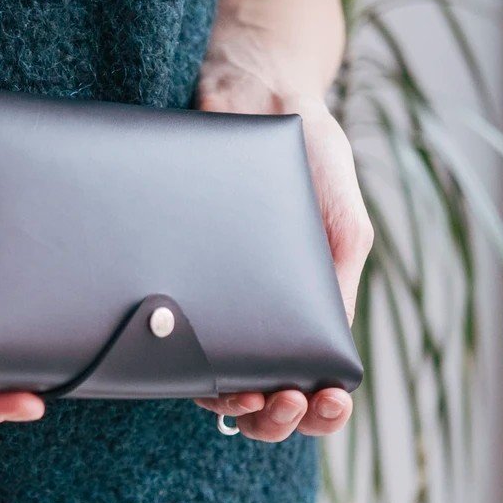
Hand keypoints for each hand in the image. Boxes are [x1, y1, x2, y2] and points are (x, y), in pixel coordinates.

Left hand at [191, 0, 372, 441]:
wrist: (249, 86)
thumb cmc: (307, 153)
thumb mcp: (342, 220)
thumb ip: (338, 279)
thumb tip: (331, 350)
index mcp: (299, 306)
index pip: (310, 382)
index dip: (316, 409)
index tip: (315, 397)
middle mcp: (250, 312)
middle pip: (258, 397)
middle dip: (272, 416)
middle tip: (279, 399)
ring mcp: (205, 300)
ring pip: (208, 380)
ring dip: (227, 399)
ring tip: (239, 389)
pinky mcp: (163, 272)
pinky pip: (160, 333)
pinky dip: (172, 359)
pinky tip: (183, 357)